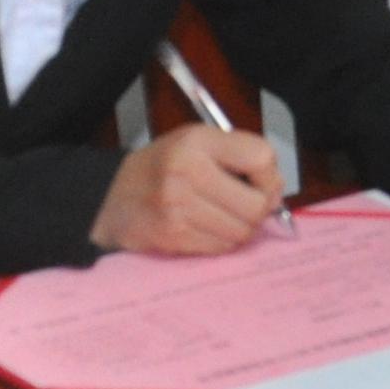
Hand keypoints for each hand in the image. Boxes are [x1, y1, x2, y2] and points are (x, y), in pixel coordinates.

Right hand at [92, 126, 283, 256]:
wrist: (113, 196)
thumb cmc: (164, 167)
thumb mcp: (198, 143)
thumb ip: (240, 155)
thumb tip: (276, 190)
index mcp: (198, 141)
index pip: (260, 157)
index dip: (270, 175)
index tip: (263, 182)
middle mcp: (187, 171)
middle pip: (256, 204)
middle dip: (260, 208)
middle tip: (248, 205)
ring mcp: (178, 207)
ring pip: (242, 231)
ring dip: (242, 228)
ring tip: (225, 216)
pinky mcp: (173, 236)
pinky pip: (222, 247)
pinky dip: (223, 241)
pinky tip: (209, 228)